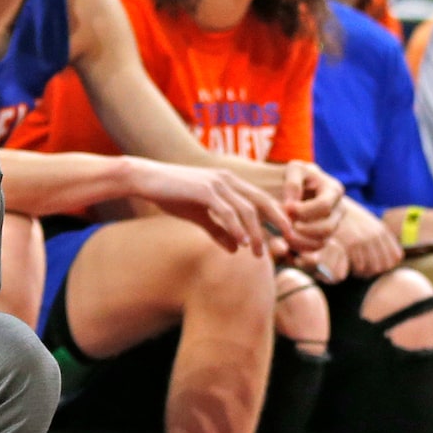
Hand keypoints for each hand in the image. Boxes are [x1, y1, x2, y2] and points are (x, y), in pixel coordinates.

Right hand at [121, 159, 275, 254]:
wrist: (144, 179)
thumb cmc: (169, 194)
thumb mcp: (198, 215)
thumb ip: (217, 230)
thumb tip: (234, 249)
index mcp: (229, 182)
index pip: (262, 200)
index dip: (277, 218)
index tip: (285, 238)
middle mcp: (228, 179)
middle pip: (263, 202)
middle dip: (279, 224)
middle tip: (288, 245)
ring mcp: (217, 183)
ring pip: (248, 210)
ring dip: (256, 233)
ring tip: (258, 253)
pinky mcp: (205, 190)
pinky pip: (228, 211)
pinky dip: (237, 228)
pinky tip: (240, 243)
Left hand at [278, 162, 345, 251]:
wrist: (302, 182)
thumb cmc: (298, 174)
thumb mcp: (294, 169)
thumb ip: (293, 183)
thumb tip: (291, 204)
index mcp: (334, 191)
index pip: (324, 206)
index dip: (304, 210)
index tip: (287, 208)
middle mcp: (339, 209)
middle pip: (327, 228)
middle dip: (305, 230)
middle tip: (286, 227)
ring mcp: (334, 223)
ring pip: (323, 240)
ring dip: (302, 242)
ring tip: (285, 235)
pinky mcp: (325, 234)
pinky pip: (318, 248)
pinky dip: (303, 250)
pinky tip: (287, 244)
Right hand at [337, 198, 404, 278]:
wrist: (326, 207)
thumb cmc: (343, 218)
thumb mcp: (365, 222)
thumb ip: (376, 236)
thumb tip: (385, 256)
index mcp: (381, 230)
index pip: (395, 257)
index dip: (386, 264)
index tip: (374, 264)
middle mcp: (375, 235)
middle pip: (383, 266)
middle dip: (372, 271)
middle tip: (361, 270)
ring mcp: (363, 239)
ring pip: (371, 268)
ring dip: (362, 272)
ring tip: (353, 268)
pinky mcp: (350, 244)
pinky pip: (359, 266)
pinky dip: (353, 270)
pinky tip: (346, 264)